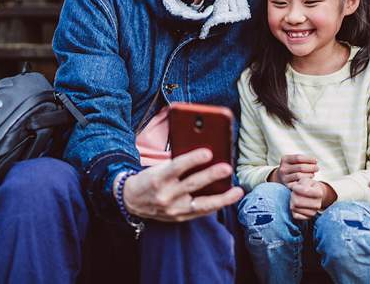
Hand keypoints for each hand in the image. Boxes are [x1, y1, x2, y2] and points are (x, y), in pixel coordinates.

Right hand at [119, 148, 243, 221]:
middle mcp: (165, 195)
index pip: (176, 167)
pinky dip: (215, 205)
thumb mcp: (158, 168)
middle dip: (211, 176)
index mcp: (158, 178)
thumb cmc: (150, 178)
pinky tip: (228, 198)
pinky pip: (200, 212)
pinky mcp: (178, 218)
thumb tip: (205, 155)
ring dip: (222, 198)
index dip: (192, 159)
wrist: (132, 200)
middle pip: (191, 184)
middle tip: (227, 168)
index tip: (208, 152)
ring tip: (237, 191)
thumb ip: (178, 163)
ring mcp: (172, 209)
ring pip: (200, 204)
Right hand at [269, 154, 318, 186]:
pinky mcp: (287, 186)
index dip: (309, 159)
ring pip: (300, 176)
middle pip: (300, 167)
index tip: (316, 161)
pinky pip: (299, 183)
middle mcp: (283, 168)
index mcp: (285, 159)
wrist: (280, 178)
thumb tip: (315, 161)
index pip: (298, 158)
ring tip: (313, 174)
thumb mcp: (293, 161)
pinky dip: (306, 181)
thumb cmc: (292, 167)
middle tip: (317, 168)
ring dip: (310, 174)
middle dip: (311, 167)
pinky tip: (309, 180)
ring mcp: (284, 178)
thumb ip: (302, 160)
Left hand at [289, 178, 325, 219]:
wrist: (314, 196)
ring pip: (294, 208)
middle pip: (297, 201)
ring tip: (296, 198)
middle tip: (294, 193)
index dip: (296, 188)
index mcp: (319, 193)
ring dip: (292, 202)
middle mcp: (318, 205)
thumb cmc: (308, 186)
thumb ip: (301, 183)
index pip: (304, 191)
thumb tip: (294, 188)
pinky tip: (297, 205)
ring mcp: (313, 213)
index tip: (295, 186)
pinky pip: (295, 215)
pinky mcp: (307, 218)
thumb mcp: (306, 180)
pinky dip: (293, 209)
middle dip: (293, 195)